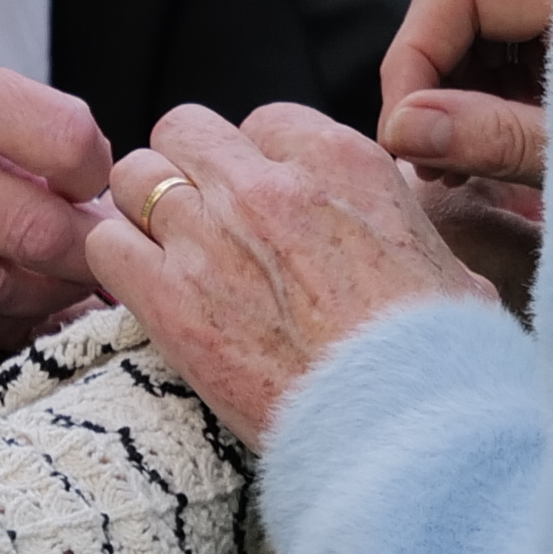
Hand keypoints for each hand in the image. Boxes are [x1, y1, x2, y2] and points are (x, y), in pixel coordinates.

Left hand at [75, 99, 496, 445]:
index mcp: (341, 161)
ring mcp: (210, 238)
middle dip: (191, 170)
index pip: (264, 120)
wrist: (402, 433)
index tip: (267, 206)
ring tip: (169, 254)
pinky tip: (147, 293)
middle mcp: (267, 186)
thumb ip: (399, 226)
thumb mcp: (446, 264)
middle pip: (185, 131)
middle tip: (207, 222)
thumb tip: (392, 229)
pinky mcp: (169, 300)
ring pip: (134, 176)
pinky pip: (106, 244)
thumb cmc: (436, 358)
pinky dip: (118, 262)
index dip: (260, 163)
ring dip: (147, 211)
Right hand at [371, 0, 552, 285]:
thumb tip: (401, 127)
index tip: (408, 137)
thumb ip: (496, 136)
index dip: (415, 57)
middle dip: (420, 80)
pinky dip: (465, 112)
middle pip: (450, 5)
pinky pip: (486, 68)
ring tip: (448, 170)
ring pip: (460, 39)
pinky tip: (469, 164)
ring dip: (439, 101)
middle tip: (425, 159)